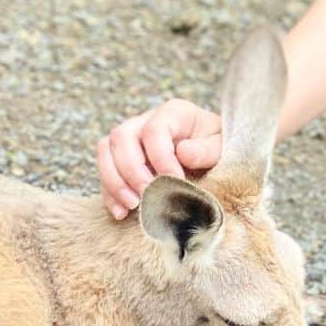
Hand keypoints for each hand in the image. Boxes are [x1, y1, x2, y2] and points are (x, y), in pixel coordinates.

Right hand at [96, 99, 221, 218]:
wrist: (211, 153)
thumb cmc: (216, 145)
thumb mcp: (221, 145)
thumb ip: (207, 149)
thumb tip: (182, 153)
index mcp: (173, 113)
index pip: (154, 129)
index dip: (161, 157)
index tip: (176, 180)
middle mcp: (145, 121)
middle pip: (121, 137)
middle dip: (131, 170)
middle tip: (148, 195)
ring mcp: (130, 139)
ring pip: (106, 151)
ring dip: (115, 182)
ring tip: (133, 204)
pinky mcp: (121, 159)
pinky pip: (105, 172)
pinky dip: (110, 194)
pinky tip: (121, 212)